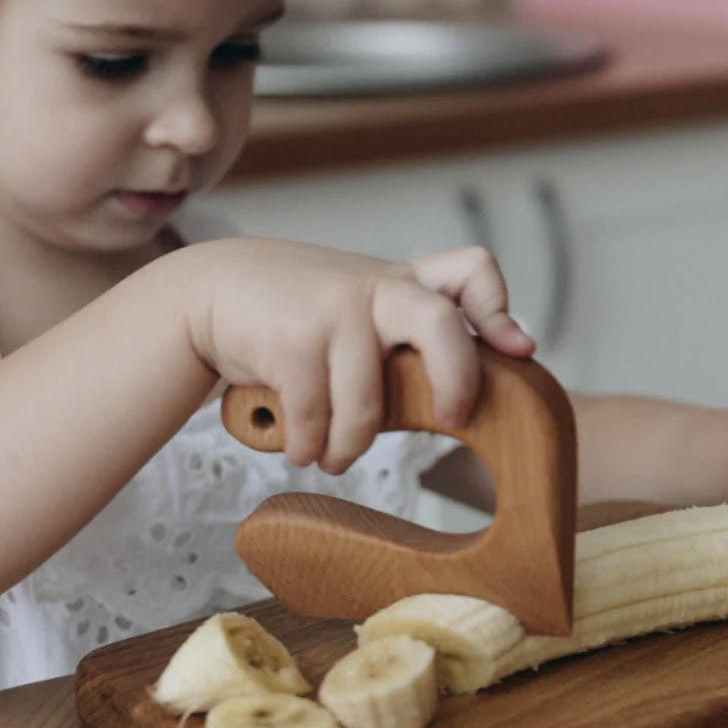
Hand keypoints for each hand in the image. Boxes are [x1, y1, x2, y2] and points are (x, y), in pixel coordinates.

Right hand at [185, 237, 534, 475]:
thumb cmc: (294, 309)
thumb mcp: (355, 303)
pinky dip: (306, 446)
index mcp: (400, 284)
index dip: (497, 311)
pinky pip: (314, 420)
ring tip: (330, 456)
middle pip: (442, 326)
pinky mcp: (292, 341)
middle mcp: (374, 291)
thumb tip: (464, 393)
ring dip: (347, 448)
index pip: (470, 271)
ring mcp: (333, 312)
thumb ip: (404, 332)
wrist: (211, 289)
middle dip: (457, 382)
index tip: (516, 350)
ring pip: (366, 406)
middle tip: (451, 419)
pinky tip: (297, 446)